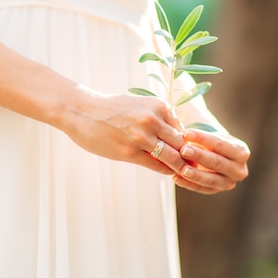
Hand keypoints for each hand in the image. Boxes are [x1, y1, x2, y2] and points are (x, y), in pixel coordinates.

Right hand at [64, 89, 191, 175]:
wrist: (81, 111)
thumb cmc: (110, 109)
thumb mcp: (139, 105)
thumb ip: (157, 118)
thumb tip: (176, 133)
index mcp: (158, 106)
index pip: (182, 129)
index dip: (188, 142)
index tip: (191, 152)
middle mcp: (153, 119)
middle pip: (181, 143)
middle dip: (188, 156)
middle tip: (195, 165)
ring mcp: (141, 136)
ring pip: (172, 156)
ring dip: (180, 166)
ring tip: (185, 172)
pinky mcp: (130, 152)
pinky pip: (157, 165)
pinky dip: (166, 170)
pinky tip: (168, 172)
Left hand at [173, 129, 249, 194]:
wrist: (217, 155)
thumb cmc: (213, 142)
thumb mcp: (213, 135)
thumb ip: (202, 136)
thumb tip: (185, 134)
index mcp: (241, 152)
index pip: (220, 144)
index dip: (203, 138)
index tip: (186, 133)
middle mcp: (239, 170)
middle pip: (216, 162)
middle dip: (199, 156)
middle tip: (183, 150)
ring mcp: (229, 183)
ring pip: (210, 179)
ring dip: (195, 174)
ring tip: (181, 168)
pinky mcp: (216, 191)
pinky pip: (201, 189)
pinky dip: (188, 184)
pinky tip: (176, 178)